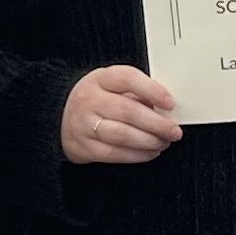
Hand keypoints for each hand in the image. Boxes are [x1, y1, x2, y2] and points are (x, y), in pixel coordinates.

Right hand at [60, 65, 183, 164]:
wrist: (61, 118)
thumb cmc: (97, 101)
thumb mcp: (112, 87)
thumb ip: (137, 94)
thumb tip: (166, 110)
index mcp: (99, 79)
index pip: (127, 79)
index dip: (152, 90)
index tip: (170, 103)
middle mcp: (89, 100)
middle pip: (128, 111)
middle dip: (157, 124)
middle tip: (174, 130)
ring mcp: (84, 124)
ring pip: (122, 135)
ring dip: (149, 141)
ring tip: (163, 142)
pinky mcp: (84, 147)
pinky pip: (115, 154)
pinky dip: (137, 155)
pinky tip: (150, 152)